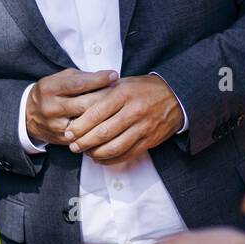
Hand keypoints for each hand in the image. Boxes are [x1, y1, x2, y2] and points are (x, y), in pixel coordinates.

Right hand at [25, 68, 119, 146]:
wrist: (28, 115)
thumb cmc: (52, 91)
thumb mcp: (61, 78)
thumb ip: (83, 77)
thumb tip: (109, 77)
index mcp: (50, 88)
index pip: (77, 84)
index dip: (98, 79)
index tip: (114, 76)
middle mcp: (51, 107)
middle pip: (85, 105)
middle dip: (106, 98)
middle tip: (121, 93)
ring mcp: (55, 125)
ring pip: (86, 122)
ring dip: (105, 115)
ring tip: (118, 108)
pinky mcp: (61, 139)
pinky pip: (84, 135)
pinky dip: (98, 129)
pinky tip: (109, 122)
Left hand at [63, 73, 183, 165]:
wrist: (176, 96)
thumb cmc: (144, 89)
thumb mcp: (123, 83)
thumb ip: (103, 94)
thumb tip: (78, 107)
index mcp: (124, 94)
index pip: (96, 113)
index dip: (80, 126)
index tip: (68, 133)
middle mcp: (133, 111)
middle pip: (104, 133)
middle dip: (84, 142)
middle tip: (73, 146)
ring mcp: (143, 127)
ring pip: (115, 147)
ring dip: (96, 153)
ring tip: (86, 153)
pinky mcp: (150, 140)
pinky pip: (127, 154)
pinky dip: (111, 160)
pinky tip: (101, 159)